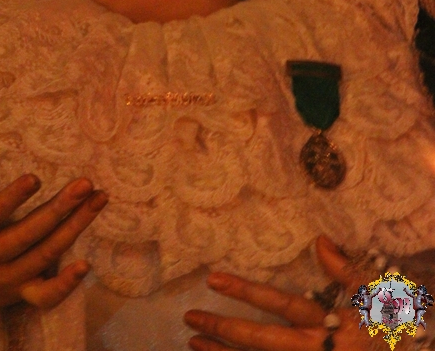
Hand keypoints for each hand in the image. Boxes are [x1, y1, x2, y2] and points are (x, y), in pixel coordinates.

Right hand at [0, 135, 107, 319]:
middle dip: (59, 208)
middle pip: (28, 234)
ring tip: (98, 200)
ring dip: (74, 228)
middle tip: (85, 184)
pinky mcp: (19, 294)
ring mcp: (7, 278)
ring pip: (44, 255)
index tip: (34, 178)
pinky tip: (86, 265)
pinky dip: (64, 285)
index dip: (10, 199)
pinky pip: (44, 296)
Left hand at [184, 235, 372, 349]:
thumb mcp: (374, 294)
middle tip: (190, 318)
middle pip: (259, 342)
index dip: (245, 292)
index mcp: (327, 325)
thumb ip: (345, 270)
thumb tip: (319, 240)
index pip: (279, 305)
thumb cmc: (389, 326)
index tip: (213, 279)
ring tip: (193, 345)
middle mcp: (312, 350)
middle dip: (223, 330)